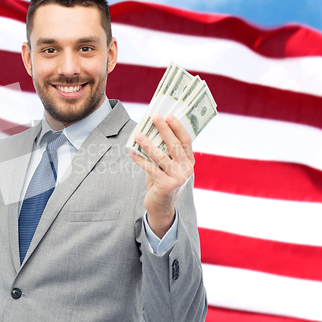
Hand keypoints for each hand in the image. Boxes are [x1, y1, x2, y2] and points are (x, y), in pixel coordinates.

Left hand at [129, 113, 194, 237]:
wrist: (162, 206)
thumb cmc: (163, 180)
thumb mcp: (168, 166)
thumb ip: (164, 152)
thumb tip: (149, 132)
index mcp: (189, 161)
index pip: (185, 140)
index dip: (177, 127)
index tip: (168, 115)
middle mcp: (187, 169)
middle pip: (174, 145)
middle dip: (163, 129)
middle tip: (154, 118)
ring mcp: (178, 178)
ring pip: (161, 156)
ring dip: (148, 144)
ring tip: (138, 135)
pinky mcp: (166, 185)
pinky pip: (150, 169)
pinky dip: (139, 159)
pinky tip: (132, 152)